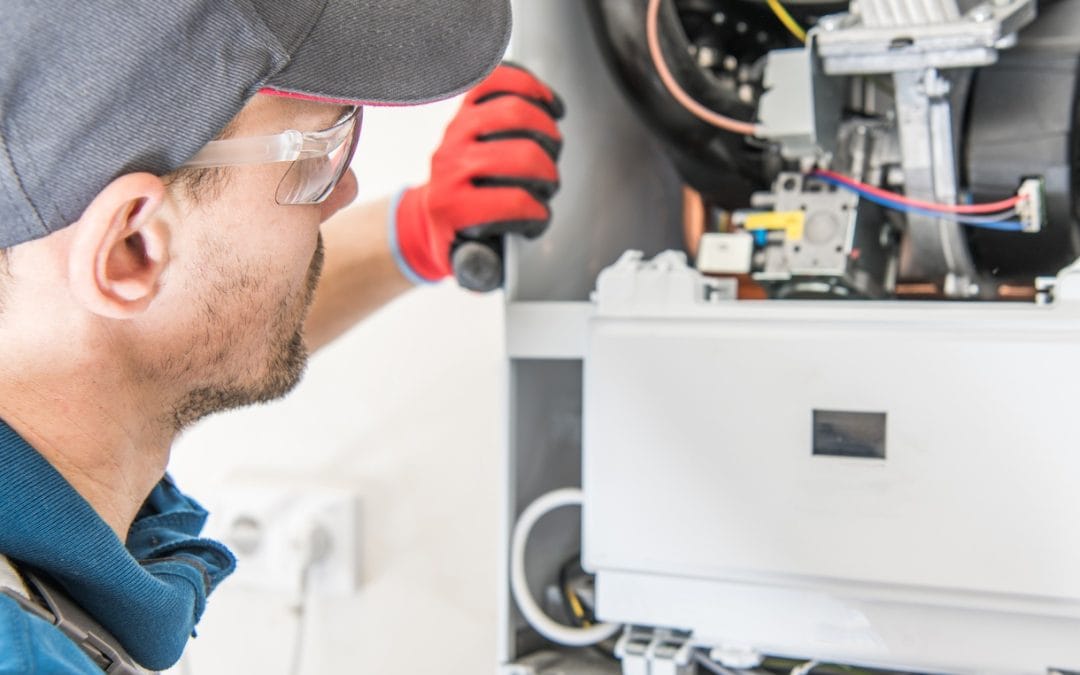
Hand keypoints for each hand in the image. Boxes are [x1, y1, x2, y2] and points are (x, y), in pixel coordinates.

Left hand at [392, 63, 564, 283]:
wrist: (429, 214)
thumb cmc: (457, 237)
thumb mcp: (467, 264)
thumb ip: (482, 269)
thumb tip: (491, 264)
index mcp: (450, 207)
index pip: (513, 202)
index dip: (537, 214)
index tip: (537, 218)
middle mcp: (450, 164)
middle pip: (522, 155)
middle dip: (547, 173)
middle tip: (547, 184)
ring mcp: (456, 131)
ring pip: (515, 112)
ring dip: (547, 132)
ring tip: (550, 148)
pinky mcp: (464, 108)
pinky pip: (499, 80)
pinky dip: (530, 87)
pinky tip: (547, 106)